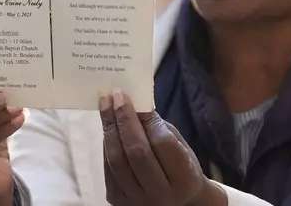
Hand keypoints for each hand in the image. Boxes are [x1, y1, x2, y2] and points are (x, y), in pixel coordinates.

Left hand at [100, 90, 226, 205]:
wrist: (179, 202)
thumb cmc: (182, 167)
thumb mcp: (180, 145)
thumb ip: (159, 128)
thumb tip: (136, 104)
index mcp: (184, 179)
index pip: (162, 143)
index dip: (145, 118)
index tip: (131, 97)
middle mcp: (161, 195)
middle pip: (136, 152)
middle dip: (123, 119)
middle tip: (115, 96)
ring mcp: (138, 202)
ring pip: (117, 161)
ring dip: (109, 129)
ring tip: (106, 106)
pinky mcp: (119, 203)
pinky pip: (108, 169)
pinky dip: (106, 145)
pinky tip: (108, 128)